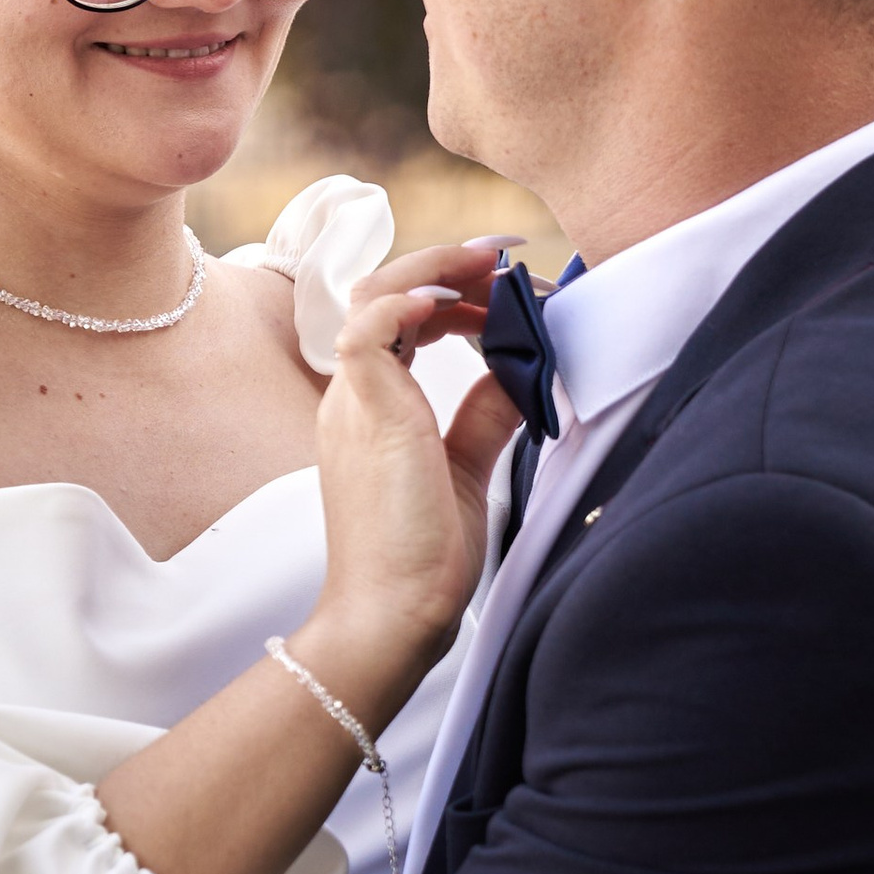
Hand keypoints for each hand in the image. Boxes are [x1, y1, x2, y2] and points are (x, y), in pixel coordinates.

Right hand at [300, 239, 516, 728]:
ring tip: (490, 263)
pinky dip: (408, 299)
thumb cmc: (423, 557)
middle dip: (449, 265)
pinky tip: (454, 297)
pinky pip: (368, 328)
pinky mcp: (363, 412)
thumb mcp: (467, 466)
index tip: (507, 285)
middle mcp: (356, 395)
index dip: (453, 292)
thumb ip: (486, 412)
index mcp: (373, 408)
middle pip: (387, 293)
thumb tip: (519, 365)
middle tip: (508, 258)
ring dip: (434, 267)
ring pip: (372, 293)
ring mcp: (353, 400)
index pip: (403, 320)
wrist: (394, 614)